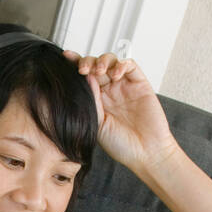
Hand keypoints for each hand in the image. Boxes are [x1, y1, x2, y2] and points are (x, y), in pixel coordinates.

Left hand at [63, 49, 178, 172]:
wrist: (145, 153)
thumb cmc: (121, 145)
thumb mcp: (98, 124)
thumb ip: (91, 100)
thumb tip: (84, 77)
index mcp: (97, 101)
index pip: (85, 78)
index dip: (75, 65)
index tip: (66, 58)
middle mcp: (110, 92)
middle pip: (96, 66)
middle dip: (87, 62)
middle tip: (82, 69)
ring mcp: (125, 87)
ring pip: (112, 62)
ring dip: (103, 61)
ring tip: (99, 70)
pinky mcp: (140, 84)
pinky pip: (130, 66)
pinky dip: (121, 65)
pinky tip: (115, 75)